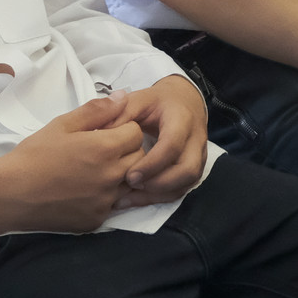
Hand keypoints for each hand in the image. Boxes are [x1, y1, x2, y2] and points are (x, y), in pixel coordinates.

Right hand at [0, 91, 145, 233]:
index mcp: (104, 148)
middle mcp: (111, 176)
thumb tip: (122, 96)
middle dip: (126, 150)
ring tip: (94, 170)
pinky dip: (105, 196)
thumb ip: (96, 110)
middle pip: (139, 158)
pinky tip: (84, 191)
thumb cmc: (34, 155)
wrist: (10, 194)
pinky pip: (113, 204)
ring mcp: (105, 201)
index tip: (106, 131)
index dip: (123, 129)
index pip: (136, 133)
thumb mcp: (62, 124)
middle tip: (101, 149)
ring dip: (120, 174)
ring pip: (129, 183)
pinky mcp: (96, 220)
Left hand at [113, 75, 207, 208]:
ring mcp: (199, 155)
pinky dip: (161, 196)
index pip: (172, 145)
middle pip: (188, 169)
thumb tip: (99, 133)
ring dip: (159, 194)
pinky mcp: (195, 168)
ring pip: (187, 183)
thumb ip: (120, 113)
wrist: (184, 101)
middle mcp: (195, 139)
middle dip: (159, 184)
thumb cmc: (158, 102)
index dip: (152, 164)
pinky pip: (182, 189)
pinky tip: (137, 198)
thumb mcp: (139, 99)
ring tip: (130, 196)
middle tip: (131, 185)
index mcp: (181, 119)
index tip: (129, 175)